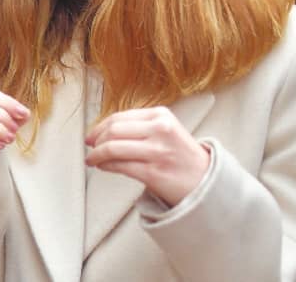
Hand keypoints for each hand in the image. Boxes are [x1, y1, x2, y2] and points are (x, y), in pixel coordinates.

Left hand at [85, 106, 209, 205]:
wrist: (206, 180)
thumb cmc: (181, 155)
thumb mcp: (165, 129)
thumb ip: (139, 125)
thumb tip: (103, 130)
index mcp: (161, 115)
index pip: (119, 117)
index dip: (99, 126)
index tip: (91, 135)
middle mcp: (160, 130)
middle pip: (113, 131)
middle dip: (96, 140)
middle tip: (90, 147)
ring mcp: (158, 151)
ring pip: (113, 148)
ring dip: (96, 155)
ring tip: (92, 159)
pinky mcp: (154, 172)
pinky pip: (120, 166)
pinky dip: (106, 166)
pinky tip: (103, 167)